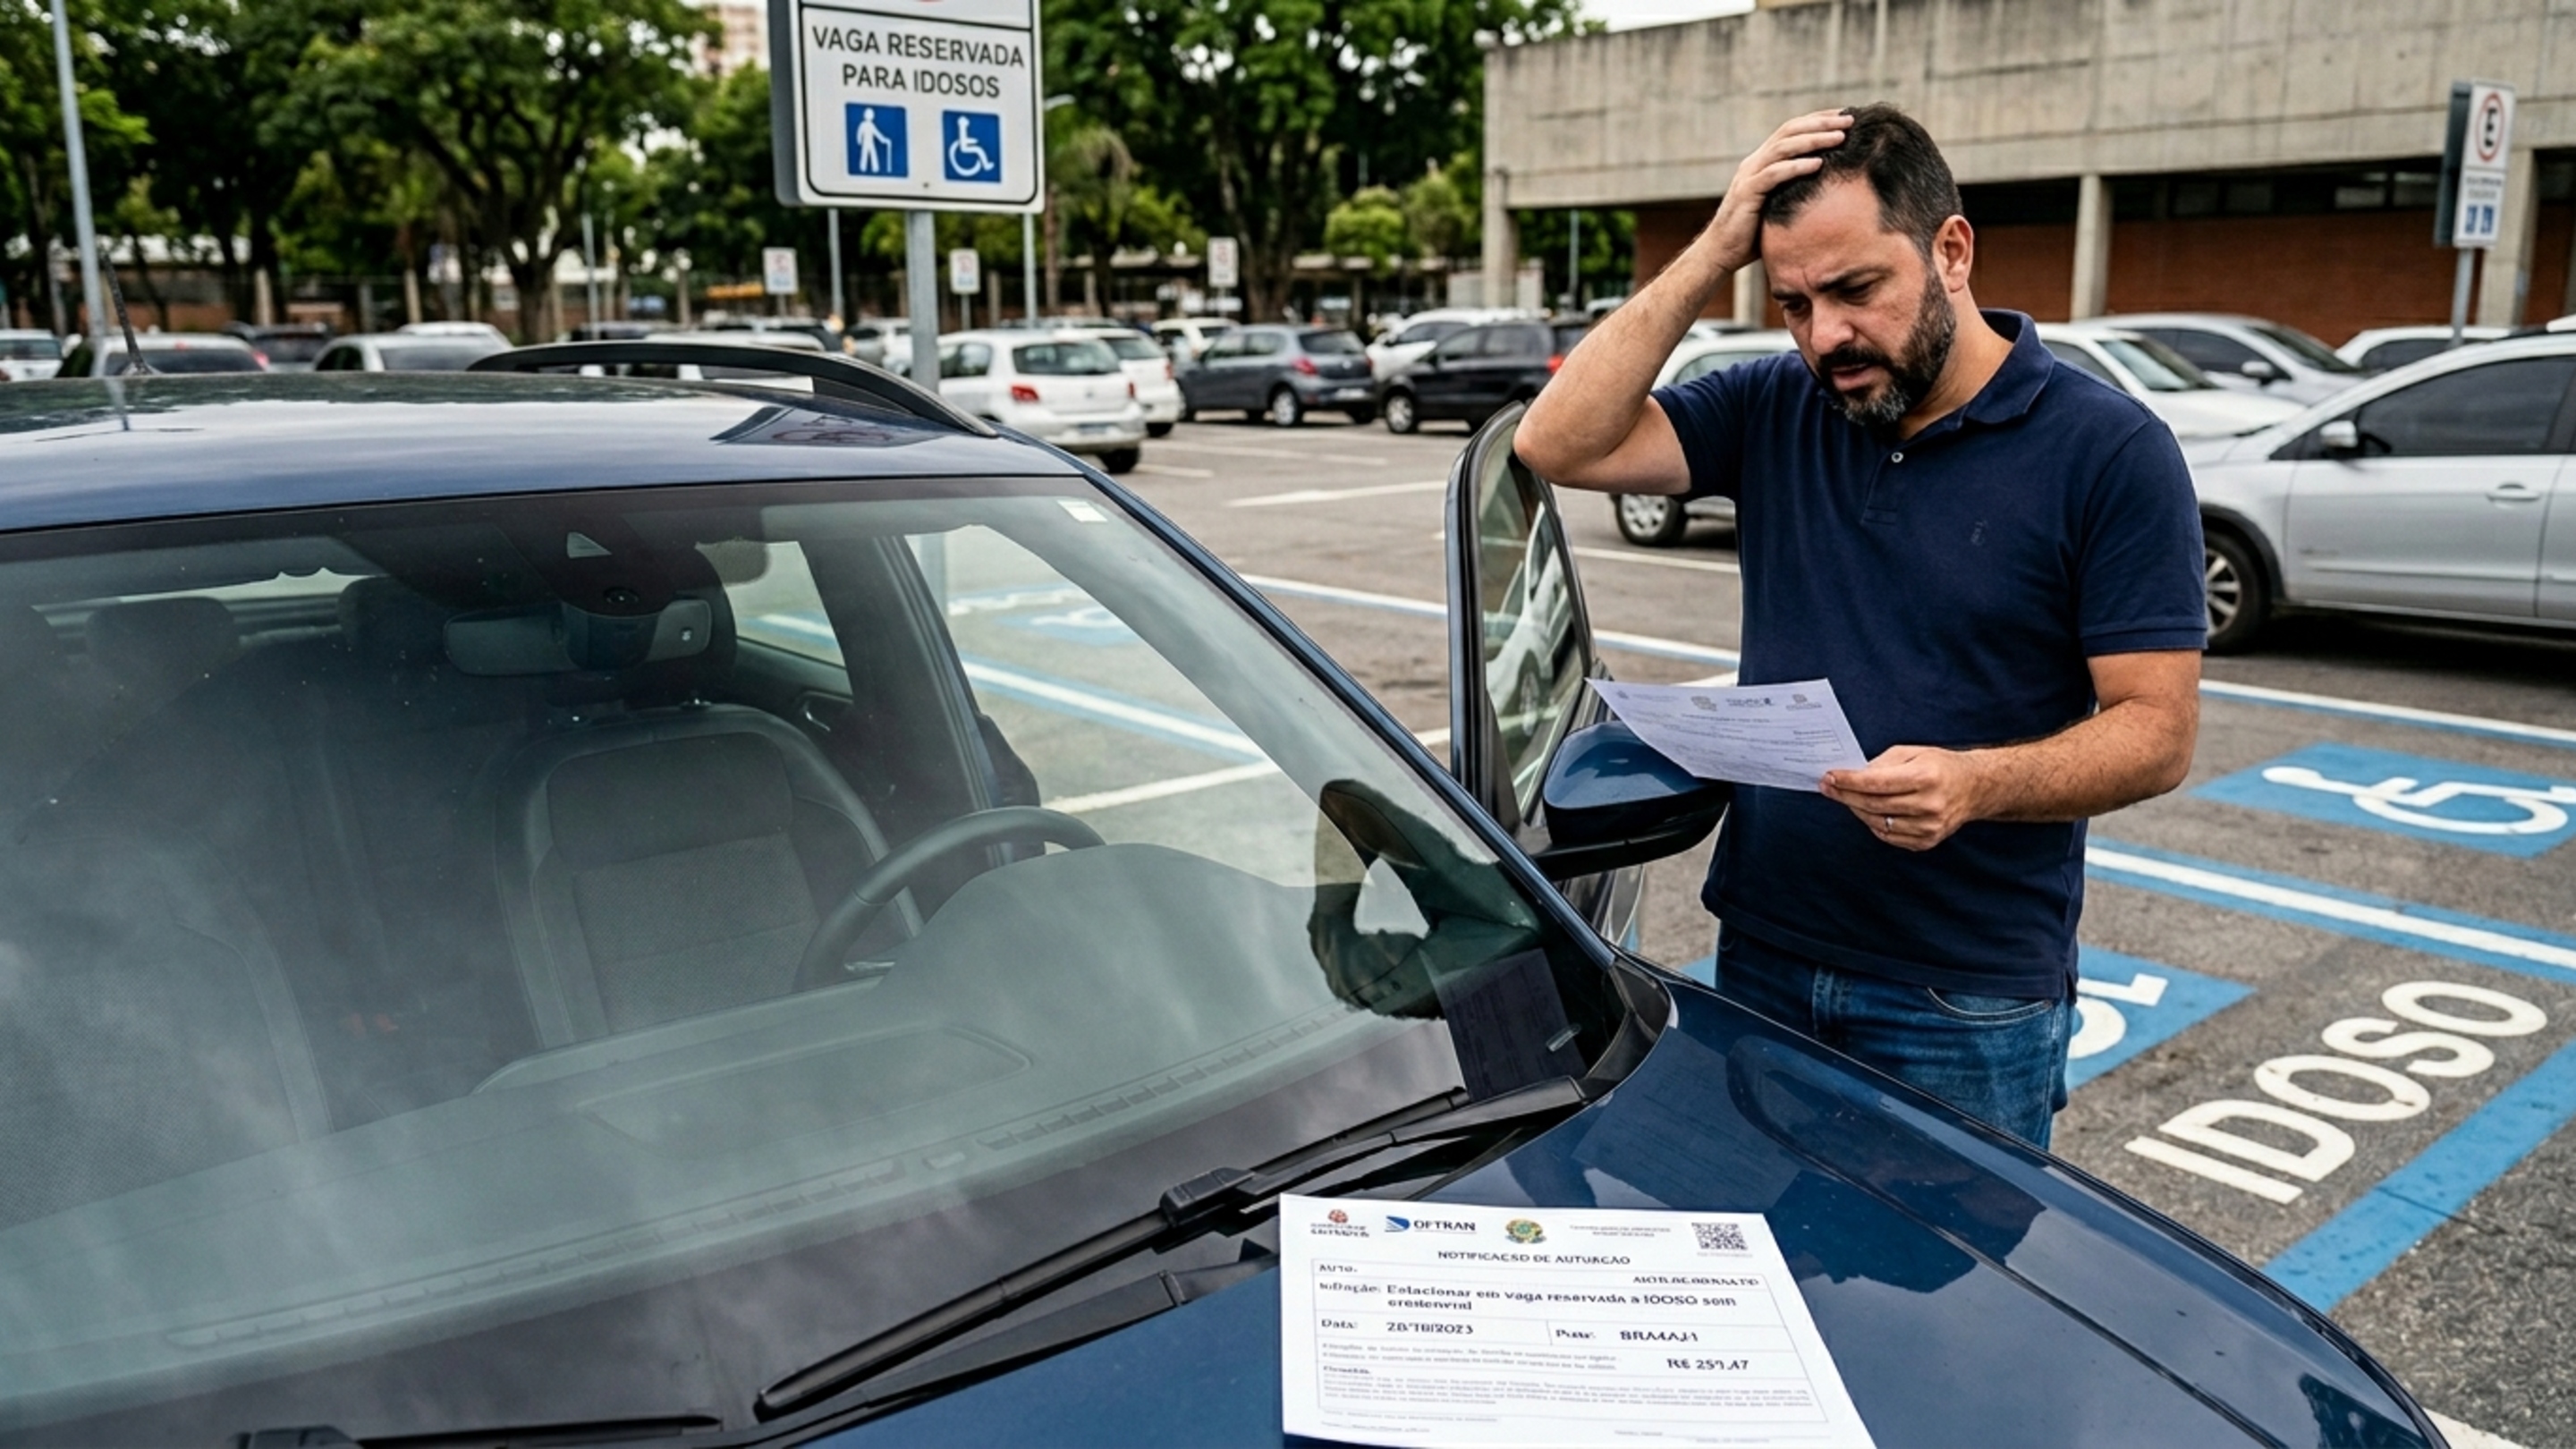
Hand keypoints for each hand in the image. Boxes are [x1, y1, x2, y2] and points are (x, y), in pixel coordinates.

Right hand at [1701, 110, 1851, 273]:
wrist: (1721, 252)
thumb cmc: (1754, 233)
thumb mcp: (1780, 204)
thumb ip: (1797, 189)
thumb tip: (1833, 188)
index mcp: (1763, 160)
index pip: (1793, 129)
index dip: (1819, 119)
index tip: (1846, 115)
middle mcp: (1755, 162)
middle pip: (1790, 130)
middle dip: (1822, 123)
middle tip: (1850, 119)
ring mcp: (1749, 175)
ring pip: (1783, 147)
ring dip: (1813, 139)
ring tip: (1840, 137)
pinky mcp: (1747, 193)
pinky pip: (1773, 174)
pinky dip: (1796, 167)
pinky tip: (1817, 164)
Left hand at [1821, 745, 1987, 851]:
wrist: (1974, 788)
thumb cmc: (1939, 766)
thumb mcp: (1912, 752)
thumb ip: (1882, 763)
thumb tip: (1853, 775)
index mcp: (1926, 777)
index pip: (1876, 783)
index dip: (1848, 781)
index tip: (1829, 777)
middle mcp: (1929, 805)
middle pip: (1874, 804)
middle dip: (1845, 795)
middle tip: (1828, 786)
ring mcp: (1929, 827)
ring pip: (1878, 823)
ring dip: (1857, 810)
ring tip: (1846, 797)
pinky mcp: (1927, 841)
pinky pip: (1889, 836)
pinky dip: (1874, 824)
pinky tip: (1868, 811)